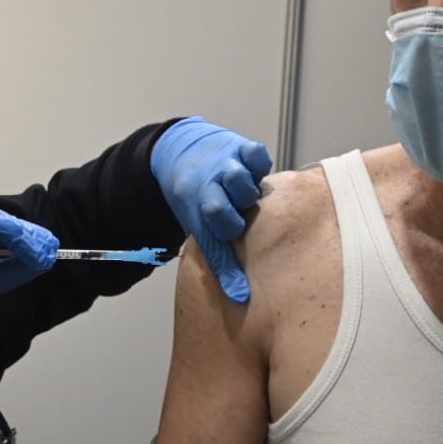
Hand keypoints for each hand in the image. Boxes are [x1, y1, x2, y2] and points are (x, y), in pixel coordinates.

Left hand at [151, 117, 272, 303]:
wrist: (182, 151)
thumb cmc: (196, 195)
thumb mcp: (201, 224)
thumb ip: (221, 256)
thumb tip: (240, 296)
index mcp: (197, 209)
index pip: (212, 242)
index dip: (227, 266)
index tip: (241, 291)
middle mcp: (209, 187)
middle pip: (222, 209)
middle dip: (234, 218)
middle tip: (240, 217)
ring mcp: (224, 165)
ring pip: (239, 181)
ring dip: (247, 190)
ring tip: (247, 194)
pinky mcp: (240, 147)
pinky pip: (257, 155)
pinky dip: (260, 163)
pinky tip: (258, 172)